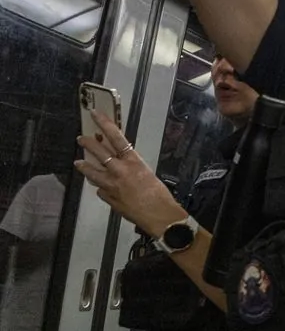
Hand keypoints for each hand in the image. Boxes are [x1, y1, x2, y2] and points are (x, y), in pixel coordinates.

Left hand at [75, 110, 185, 237]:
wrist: (159, 215)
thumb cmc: (160, 195)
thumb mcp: (147, 174)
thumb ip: (132, 168)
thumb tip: (120, 166)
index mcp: (134, 162)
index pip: (116, 137)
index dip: (105, 124)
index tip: (95, 115)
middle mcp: (120, 170)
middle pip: (100, 152)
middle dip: (88, 143)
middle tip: (81, 138)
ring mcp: (111, 185)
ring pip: (92, 171)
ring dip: (84, 165)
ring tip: (78, 161)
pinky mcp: (108, 198)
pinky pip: (101, 189)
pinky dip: (102, 187)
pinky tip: (104, 189)